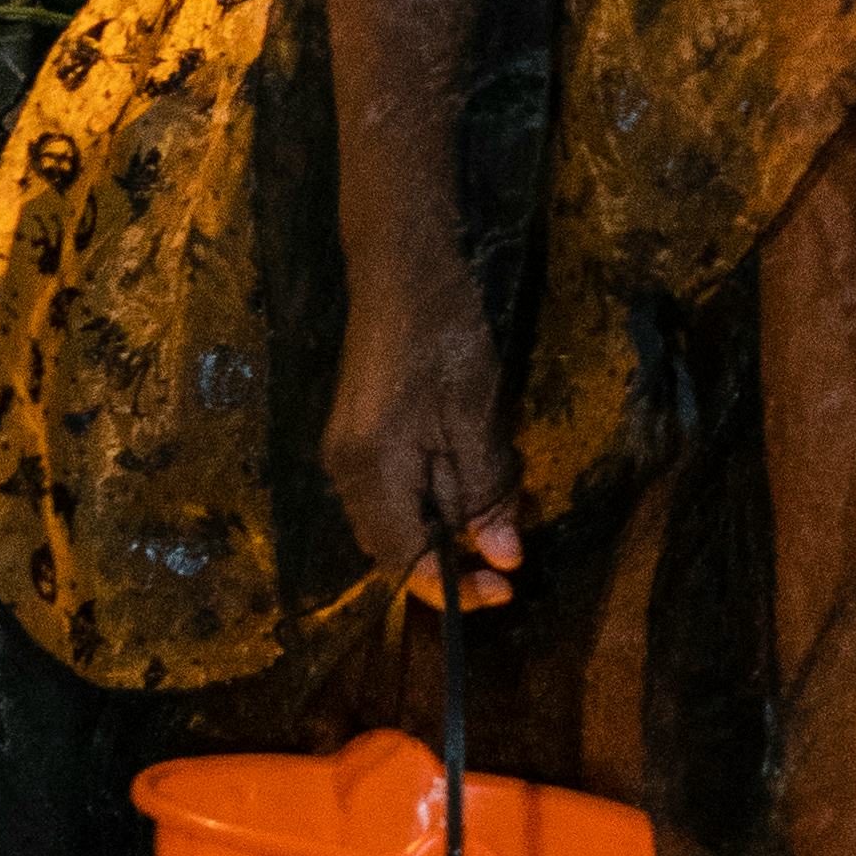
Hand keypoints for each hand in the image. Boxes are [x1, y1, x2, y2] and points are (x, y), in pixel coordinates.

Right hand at [324, 283, 519, 612]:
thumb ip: (485, 493)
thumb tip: (503, 557)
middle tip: (511, 556)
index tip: (506, 588)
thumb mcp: (477, 418)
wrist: (402, 267)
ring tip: (500, 514)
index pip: (404, 561)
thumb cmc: (444, 337)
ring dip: (448, 528)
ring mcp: (347, 451)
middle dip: (453, 561)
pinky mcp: (358, 433)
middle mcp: (345, 471)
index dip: (453, 588)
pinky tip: (472, 482)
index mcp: (369, 473)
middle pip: (394, 547)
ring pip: (397, 519)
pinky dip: (435, 499)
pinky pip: (395, 490)